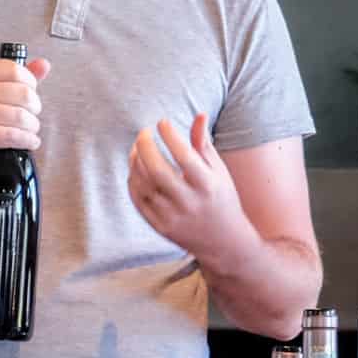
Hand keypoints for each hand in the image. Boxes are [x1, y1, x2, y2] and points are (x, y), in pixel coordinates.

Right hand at [0, 57, 49, 169]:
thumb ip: (17, 77)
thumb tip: (44, 64)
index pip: (17, 70)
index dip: (31, 84)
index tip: (30, 95)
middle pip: (24, 94)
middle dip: (35, 109)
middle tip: (31, 116)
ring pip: (21, 117)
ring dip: (32, 127)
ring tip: (29, 130)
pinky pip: (13, 135)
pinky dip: (27, 140)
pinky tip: (29, 142)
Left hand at [128, 114, 256, 261]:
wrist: (224, 242)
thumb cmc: (221, 199)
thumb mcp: (219, 171)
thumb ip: (204, 145)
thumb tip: (199, 114)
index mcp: (208, 186)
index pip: (184, 155)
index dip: (170, 135)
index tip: (163, 122)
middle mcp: (189, 203)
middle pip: (157, 170)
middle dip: (145, 146)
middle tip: (144, 132)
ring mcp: (173, 217)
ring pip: (144, 184)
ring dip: (136, 161)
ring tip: (137, 148)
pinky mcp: (160, 226)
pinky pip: (139, 199)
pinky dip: (133, 180)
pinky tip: (136, 168)